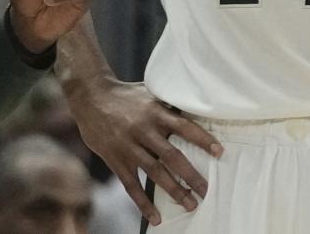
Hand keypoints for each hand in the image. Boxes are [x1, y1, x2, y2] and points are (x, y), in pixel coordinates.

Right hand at [65, 78, 221, 226]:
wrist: (90, 96)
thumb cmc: (125, 94)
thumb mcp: (149, 92)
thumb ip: (168, 104)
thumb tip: (196, 107)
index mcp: (155, 111)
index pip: (184, 126)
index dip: (202, 139)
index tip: (219, 152)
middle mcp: (143, 129)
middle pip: (172, 156)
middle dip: (191, 175)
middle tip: (206, 191)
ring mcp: (128, 145)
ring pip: (154, 172)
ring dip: (174, 190)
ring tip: (190, 204)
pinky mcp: (115, 159)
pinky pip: (131, 185)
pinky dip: (143, 203)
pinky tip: (156, 218)